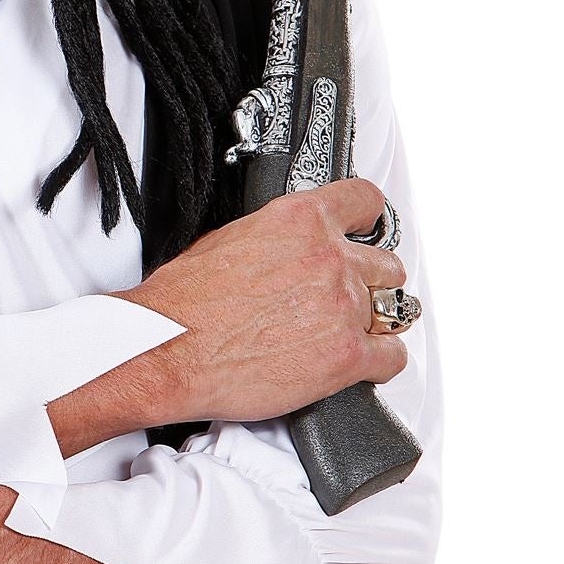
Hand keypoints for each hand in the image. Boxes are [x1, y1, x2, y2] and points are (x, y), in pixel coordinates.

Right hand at [130, 176, 410, 424]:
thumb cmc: (185, 303)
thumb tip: (286, 246)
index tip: (367, 230)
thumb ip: (275, 238)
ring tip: (350, 329)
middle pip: (386, 263)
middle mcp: (328, 257)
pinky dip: (380, 362)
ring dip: (375, 320)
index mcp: (298, 219)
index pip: (364, 201)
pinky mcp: (347, 356)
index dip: (367, 220)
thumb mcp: (226, 239)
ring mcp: (343, 307)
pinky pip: (392, 357)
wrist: (169, 349)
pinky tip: (359, 362)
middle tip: (345, 294)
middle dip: (369, 279)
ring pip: (394, 309)